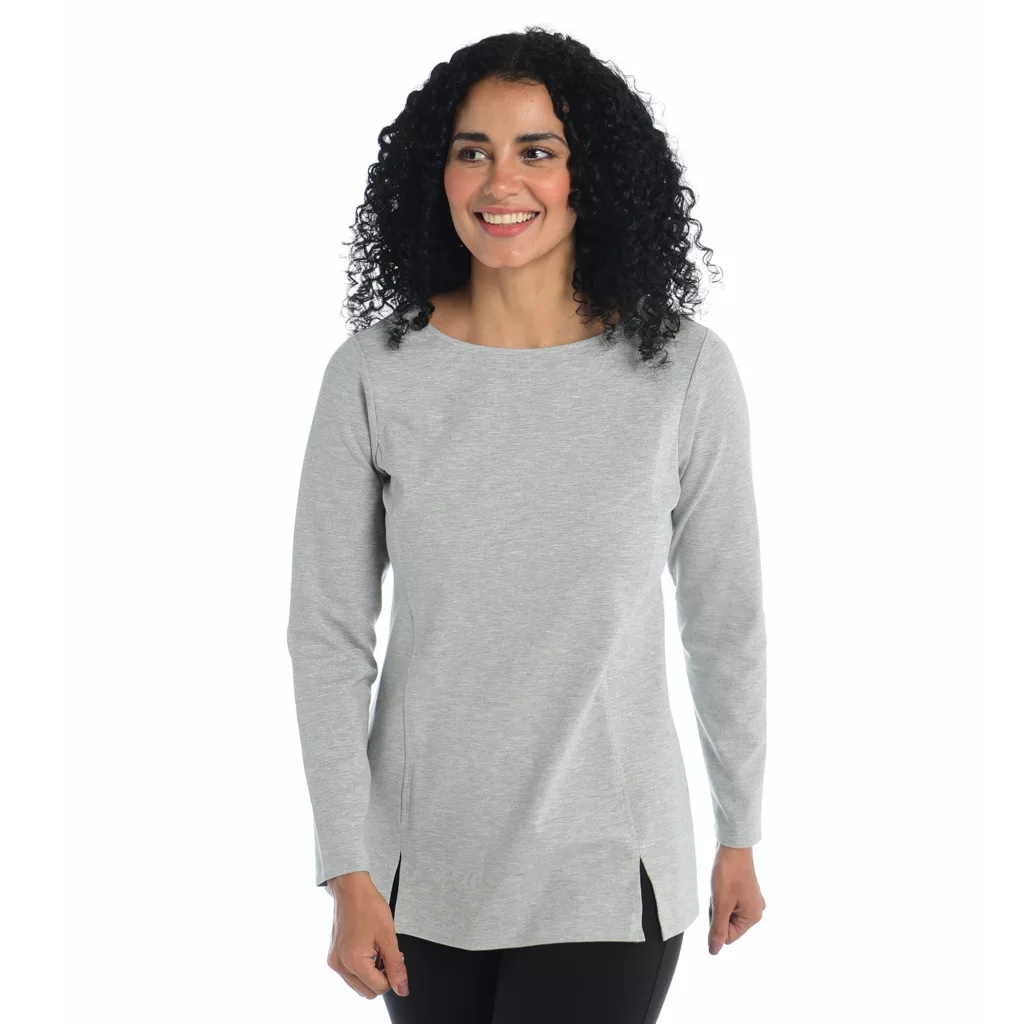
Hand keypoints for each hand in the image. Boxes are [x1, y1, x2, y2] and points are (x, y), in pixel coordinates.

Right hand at [325, 871, 409, 998]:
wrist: (351, 889)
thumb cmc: (369, 907)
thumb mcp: (388, 937)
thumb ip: (396, 966)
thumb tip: (402, 990)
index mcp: (354, 962)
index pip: (379, 988)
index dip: (392, 974)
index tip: (394, 957)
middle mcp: (340, 966)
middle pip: (368, 991)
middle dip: (381, 977)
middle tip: (386, 954)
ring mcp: (334, 962)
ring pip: (358, 984)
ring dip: (371, 973)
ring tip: (376, 949)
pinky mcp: (333, 957)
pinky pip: (350, 974)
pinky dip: (361, 967)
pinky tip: (367, 948)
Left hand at [707, 844, 765, 954]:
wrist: (732, 845)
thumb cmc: (728, 873)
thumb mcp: (720, 904)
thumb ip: (717, 930)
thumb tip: (714, 951)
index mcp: (753, 918)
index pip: (727, 936)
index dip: (716, 921)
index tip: (718, 903)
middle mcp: (756, 911)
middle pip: (726, 924)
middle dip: (717, 911)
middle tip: (718, 893)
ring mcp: (751, 900)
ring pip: (726, 912)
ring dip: (718, 902)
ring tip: (720, 886)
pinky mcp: (745, 891)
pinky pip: (728, 901)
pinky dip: (721, 895)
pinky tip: (723, 883)